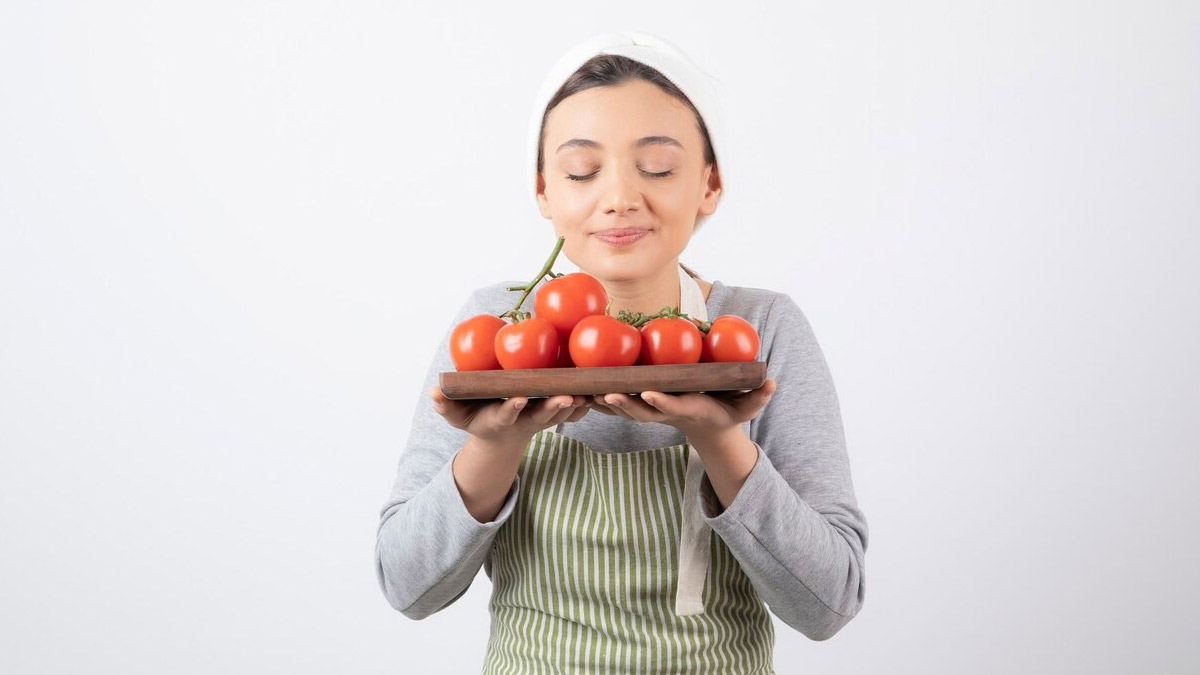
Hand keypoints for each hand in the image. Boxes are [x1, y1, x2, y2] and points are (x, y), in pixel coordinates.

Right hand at [431, 387, 589, 452]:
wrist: (501, 435)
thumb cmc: (476, 418)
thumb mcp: (457, 417)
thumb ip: (445, 406)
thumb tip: (432, 392)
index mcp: (502, 420)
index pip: (507, 414)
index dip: (513, 408)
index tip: (519, 399)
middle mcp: (525, 421)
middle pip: (542, 417)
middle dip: (553, 408)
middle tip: (565, 398)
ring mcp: (542, 420)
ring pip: (562, 416)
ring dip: (576, 406)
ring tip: (589, 392)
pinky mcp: (555, 416)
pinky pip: (574, 414)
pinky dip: (587, 405)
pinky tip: (601, 390)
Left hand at [589, 379, 775, 443]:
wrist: (707, 427)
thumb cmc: (726, 412)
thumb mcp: (745, 408)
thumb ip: (758, 397)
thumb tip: (774, 383)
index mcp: (686, 408)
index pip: (672, 406)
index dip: (660, 401)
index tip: (648, 393)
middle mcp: (664, 412)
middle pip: (641, 411)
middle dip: (623, 404)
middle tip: (606, 394)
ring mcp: (651, 412)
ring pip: (624, 409)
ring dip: (605, 402)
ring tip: (585, 392)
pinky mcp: (641, 407)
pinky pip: (617, 404)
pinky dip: (600, 399)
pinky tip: (580, 389)